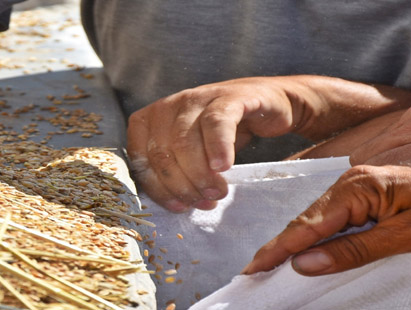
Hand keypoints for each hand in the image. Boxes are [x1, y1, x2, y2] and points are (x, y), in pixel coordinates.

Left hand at [127, 77, 304, 211]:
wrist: (269, 104)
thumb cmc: (225, 135)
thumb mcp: (193, 154)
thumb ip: (176, 172)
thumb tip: (174, 204)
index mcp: (153, 120)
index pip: (141, 158)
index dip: (158, 188)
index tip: (179, 206)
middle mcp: (170, 106)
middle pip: (162, 152)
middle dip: (182, 185)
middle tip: (204, 202)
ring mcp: (199, 98)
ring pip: (184, 141)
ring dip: (200, 175)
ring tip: (217, 192)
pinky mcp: (229, 97)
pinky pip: (216, 123)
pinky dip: (217, 148)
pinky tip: (223, 167)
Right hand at [242, 165, 410, 275]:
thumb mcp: (406, 236)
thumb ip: (353, 249)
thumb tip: (305, 264)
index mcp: (359, 185)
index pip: (308, 224)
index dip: (278, 249)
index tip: (253, 268)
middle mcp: (354, 183)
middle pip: (307, 222)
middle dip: (279, 248)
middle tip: (252, 272)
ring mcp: (361, 190)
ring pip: (318, 223)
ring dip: (295, 245)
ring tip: (268, 266)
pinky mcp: (369, 200)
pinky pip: (335, 223)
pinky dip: (316, 240)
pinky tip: (304, 254)